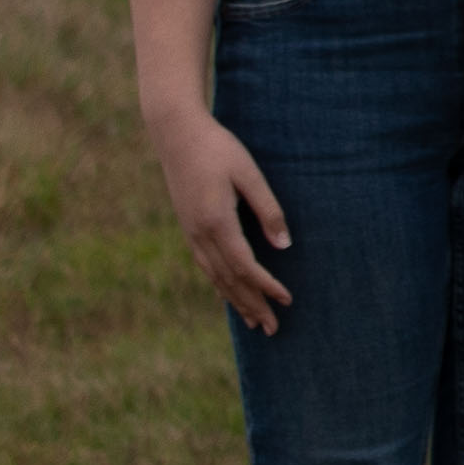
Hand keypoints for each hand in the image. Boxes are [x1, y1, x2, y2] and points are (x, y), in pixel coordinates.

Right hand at [155, 114, 294, 334]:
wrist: (176, 134)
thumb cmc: (218, 149)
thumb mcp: (249, 174)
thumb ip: (268, 210)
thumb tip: (284, 246)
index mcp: (217, 222)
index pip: (246, 266)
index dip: (267, 286)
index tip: (287, 300)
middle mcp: (200, 235)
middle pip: (230, 280)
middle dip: (252, 305)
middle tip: (273, 330)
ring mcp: (191, 233)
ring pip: (215, 278)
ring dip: (236, 301)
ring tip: (254, 322)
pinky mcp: (188, 228)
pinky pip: (206, 266)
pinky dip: (221, 285)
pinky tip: (230, 294)